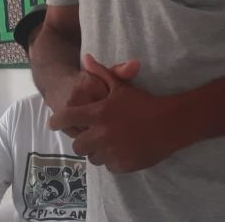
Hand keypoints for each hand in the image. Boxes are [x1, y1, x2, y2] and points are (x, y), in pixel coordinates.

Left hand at [49, 55, 182, 172]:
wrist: (170, 123)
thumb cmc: (143, 102)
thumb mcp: (120, 87)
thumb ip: (100, 73)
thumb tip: (85, 58)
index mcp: (98, 113)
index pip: (67, 118)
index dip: (57, 121)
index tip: (53, 123)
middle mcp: (101, 134)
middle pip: (77, 145)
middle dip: (81, 140)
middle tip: (90, 135)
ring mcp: (111, 152)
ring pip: (92, 157)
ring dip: (96, 151)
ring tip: (108, 143)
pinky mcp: (122, 165)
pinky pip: (108, 166)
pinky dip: (111, 160)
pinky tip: (121, 150)